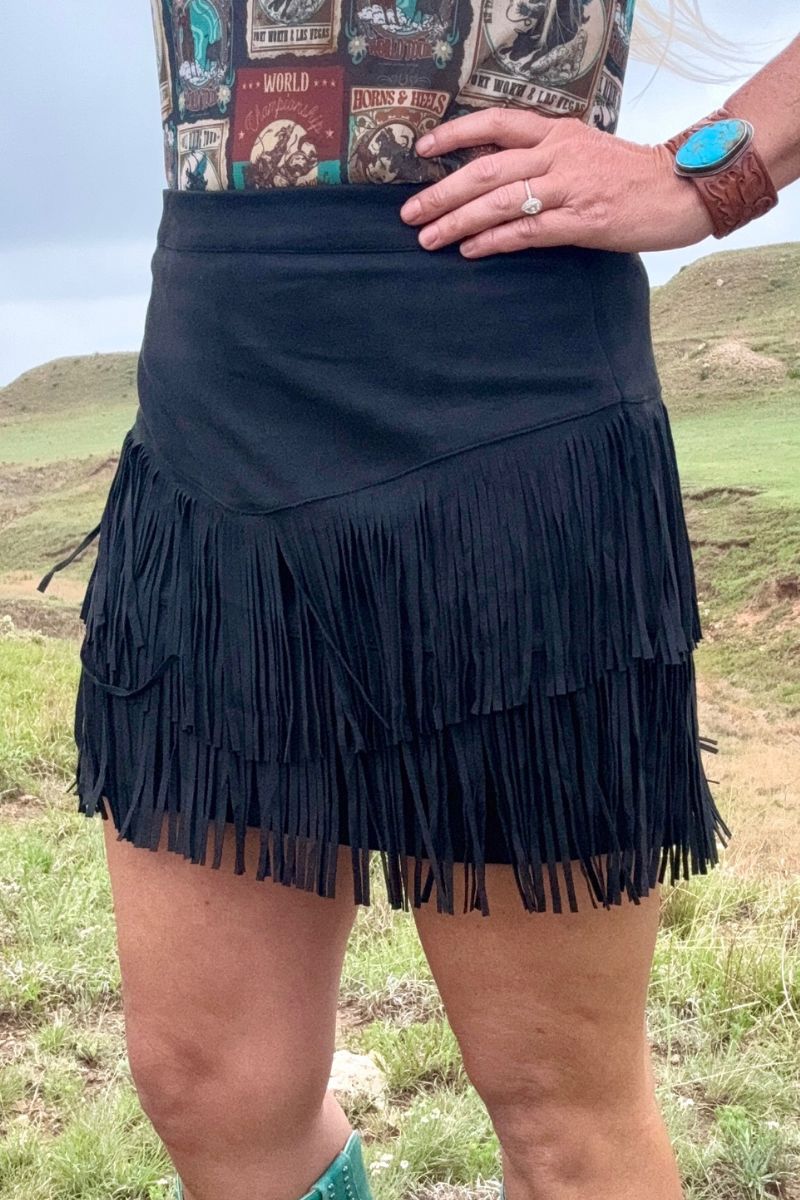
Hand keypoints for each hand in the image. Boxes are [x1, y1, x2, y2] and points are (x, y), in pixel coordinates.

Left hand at [398, 107, 715, 256]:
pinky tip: (470, 251)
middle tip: (409, 213)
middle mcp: (560, 154)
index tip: (422, 150)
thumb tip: (493, 171)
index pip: (496, 124)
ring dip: (458, 221)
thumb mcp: (584, 151)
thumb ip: (543, 157)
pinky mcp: (583, 221)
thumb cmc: (630, 175)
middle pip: (487, 169)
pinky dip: (495, 241)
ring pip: (501, 201)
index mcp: (558, 132)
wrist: (683, 189)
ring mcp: (571, 187)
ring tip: (429, 238)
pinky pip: (528, 231)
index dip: (456, 135)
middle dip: (441, 192)